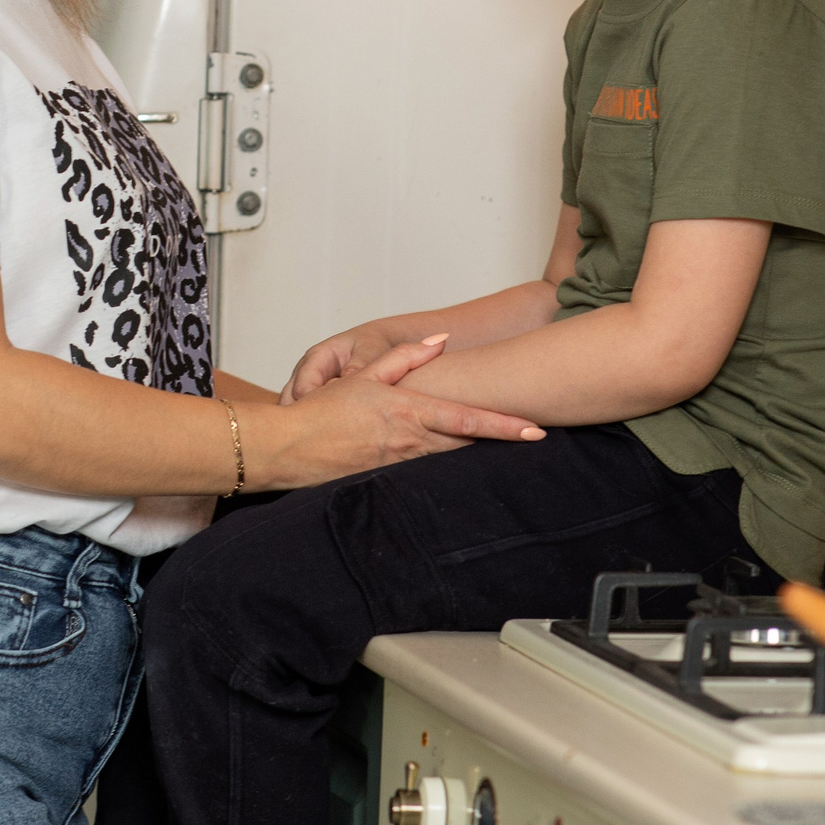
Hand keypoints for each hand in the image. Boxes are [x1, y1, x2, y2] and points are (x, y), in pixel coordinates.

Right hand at [247, 335, 543, 489]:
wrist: (288, 449)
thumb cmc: (322, 412)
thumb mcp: (364, 377)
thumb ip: (405, 358)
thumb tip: (439, 341)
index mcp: (409, 412)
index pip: (469, 421)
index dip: (506, 426)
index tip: (536, 431)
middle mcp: (412, 442)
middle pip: (469, 445)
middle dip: (500, 443)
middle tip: (532, 440)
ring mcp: (403, 467)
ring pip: (451, 462)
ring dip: (475, 457)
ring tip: (502, 454)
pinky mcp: (390, 483)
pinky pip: (426, 476)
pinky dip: (445, 470)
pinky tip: (456, 471)